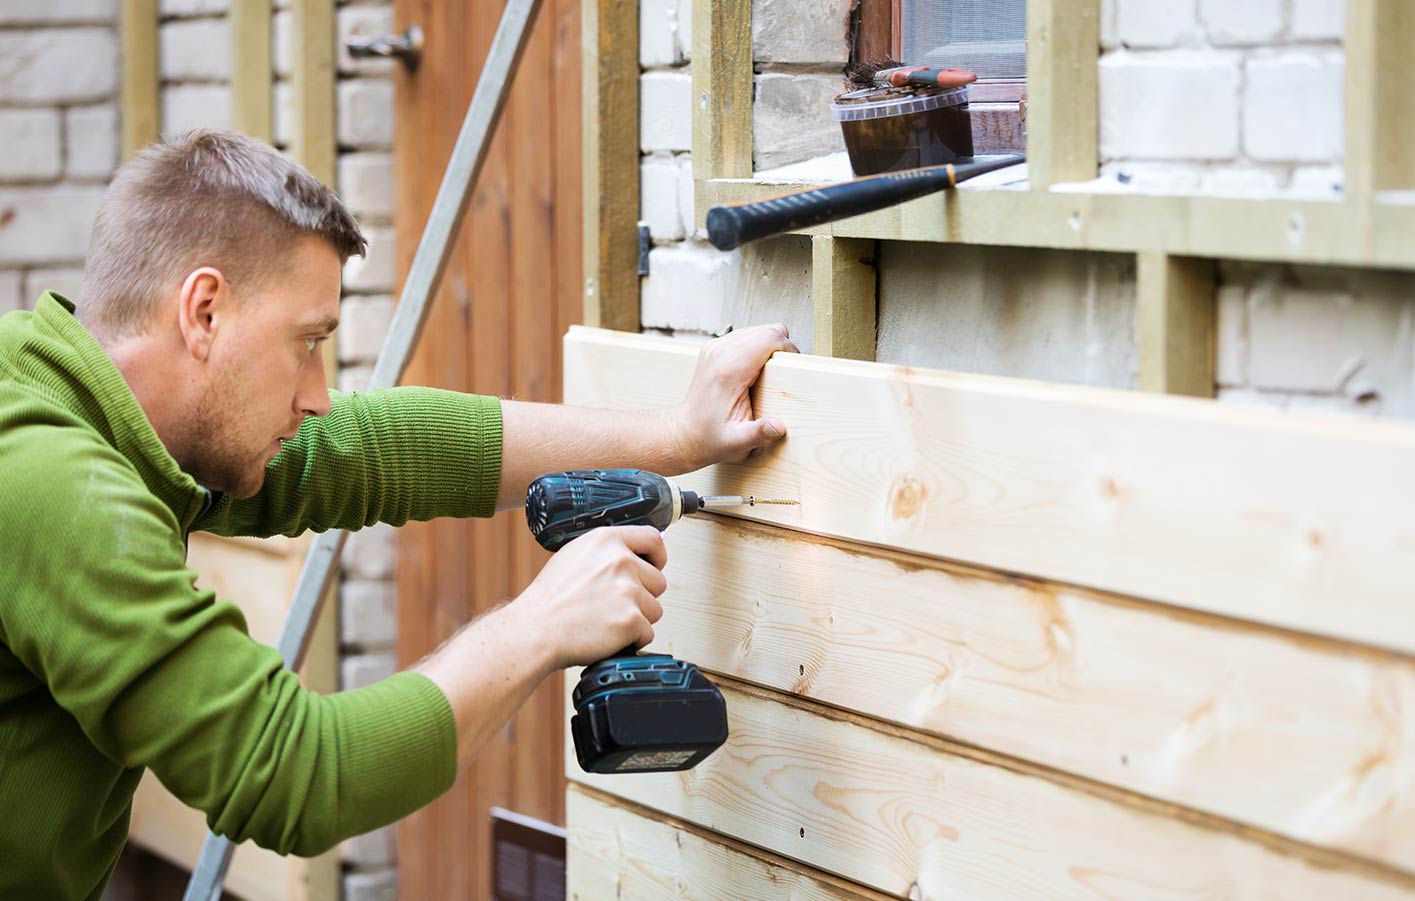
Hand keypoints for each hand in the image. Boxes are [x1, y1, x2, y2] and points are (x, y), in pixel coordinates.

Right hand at [511, 526, 667, 668]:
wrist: (536, 631)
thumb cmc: (550, 599)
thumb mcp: (574, 556)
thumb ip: (606, 552)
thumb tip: (634, 556)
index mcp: (606, 540)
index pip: (653, 539)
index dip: (657, 557)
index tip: (654, 567)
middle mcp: (621, 561)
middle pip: (658, 581)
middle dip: (642, 596)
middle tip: (614, 606)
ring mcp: (628, 590)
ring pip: (654, 609)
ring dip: (638, 619)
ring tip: (607, 620)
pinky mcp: (632, 619)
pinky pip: (648, 633)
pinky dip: (632, 640)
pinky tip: (608, 635)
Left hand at [668, 323, 798, 469]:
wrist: (686, 433)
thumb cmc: (710, 437)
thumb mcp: (737, 442)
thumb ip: (759, 433)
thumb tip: (778, 427)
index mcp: (728, 370)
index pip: (768, 338)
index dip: (787, 349)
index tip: (792, 367)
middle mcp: (720, 352)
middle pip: (765, 330)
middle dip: (782, 347)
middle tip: (785, 372)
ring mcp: (715, 347)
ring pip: (757, 330)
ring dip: (770, 346)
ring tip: (771, 373)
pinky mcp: (715, 348)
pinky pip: (746, 336)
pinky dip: (758, 347)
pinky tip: (757, 370)